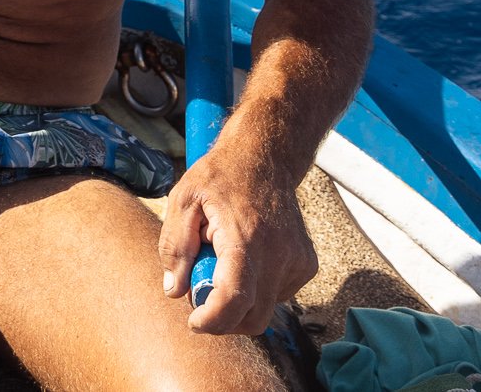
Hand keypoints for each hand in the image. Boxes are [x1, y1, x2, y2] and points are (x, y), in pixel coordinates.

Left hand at [157, 142, 316, 334]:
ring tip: (222, 264)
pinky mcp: (306, 264)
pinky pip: (278, 295)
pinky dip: (257, 291)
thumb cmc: (219, 177)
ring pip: (266, 309)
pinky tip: (244, 261)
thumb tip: (174, 290)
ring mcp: (297, 260)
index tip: (193, 322)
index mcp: (245, 237)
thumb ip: (175, 246)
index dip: (212, 320)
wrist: (264, 159)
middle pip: (254, 317)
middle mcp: (279, 253)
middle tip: (200, 296)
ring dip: (239, 303)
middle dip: (224, 320)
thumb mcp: (183, 200)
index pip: (235, 298)